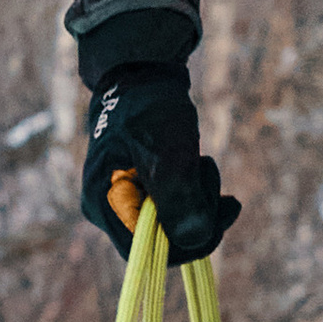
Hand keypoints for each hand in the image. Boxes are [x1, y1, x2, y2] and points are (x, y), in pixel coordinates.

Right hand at [79, 65, 239, 264]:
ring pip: (174, 221)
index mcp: (103, 204)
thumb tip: (196, 240)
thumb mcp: (169, 151)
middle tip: (215, 179)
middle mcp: (109, 207)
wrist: (144, 69)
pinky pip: (175, 204)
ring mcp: (125, 197)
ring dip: (199, 199)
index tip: (219, 220)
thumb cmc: (150, 107)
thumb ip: (180, 196)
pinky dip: (195, 191)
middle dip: (197, 215)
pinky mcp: (143, 186)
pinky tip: (202, 166)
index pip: (146, 252)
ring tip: (205, 162)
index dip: (186, 246)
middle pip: (163, 239)